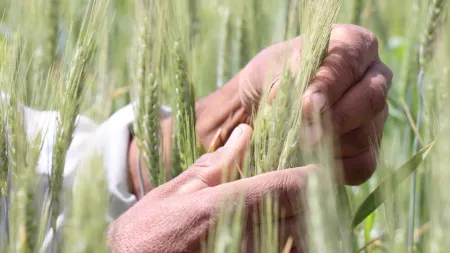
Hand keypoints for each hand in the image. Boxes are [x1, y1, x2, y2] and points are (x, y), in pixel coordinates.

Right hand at [110, 125, 314, 252]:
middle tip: (313, 193)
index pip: (288, 187)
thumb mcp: (168, 196)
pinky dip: (291, 247)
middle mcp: (243, 239)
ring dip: (308, 229)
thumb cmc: (144, 238)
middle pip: (305, 217)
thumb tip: (244, 134)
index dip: (311, 177)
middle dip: (314, 203)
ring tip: (299, 217)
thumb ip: (211, 167)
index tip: (318, 172)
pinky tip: (282, 238)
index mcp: (223, 208)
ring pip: (302, 245)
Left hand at [238, 24, 392, 184]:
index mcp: (352, 45)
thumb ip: (289, 80)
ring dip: (331, 144)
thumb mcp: (272, 69)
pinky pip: (364, 164)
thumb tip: (307, 104)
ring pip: (367, 134)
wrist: (264, 105)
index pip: (350, 61)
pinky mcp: (368, 148)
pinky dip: (336, 167)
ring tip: (299, 144)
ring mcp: (375, 115)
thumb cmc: (272, 78)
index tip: (306, 102)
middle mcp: (373, 77)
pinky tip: (311, 162)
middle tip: (305, 133)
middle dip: (334, 119)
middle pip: (371, 99)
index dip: (329, 83)